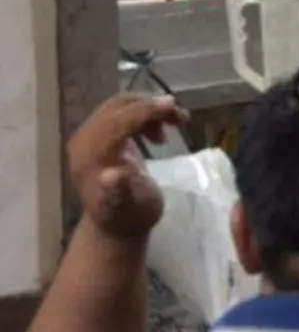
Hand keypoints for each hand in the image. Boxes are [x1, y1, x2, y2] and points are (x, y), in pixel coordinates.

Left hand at [67, 95, 187, 242]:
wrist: (116, 225)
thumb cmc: (127, 217)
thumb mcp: (127, 208)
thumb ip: (118, 191)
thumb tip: (112, 175)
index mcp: (90, 156)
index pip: (116, 121)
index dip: (144, 111)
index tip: (173, 106)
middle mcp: (84, 141)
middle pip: (118, 107)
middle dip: (151, 106)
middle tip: (181, 117)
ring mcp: (90, 137)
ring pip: (122, 106)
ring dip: (151, 109)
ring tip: (176, 124)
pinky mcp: (100, 136)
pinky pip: (122, 112)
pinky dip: (144, 114)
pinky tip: (158, 133)